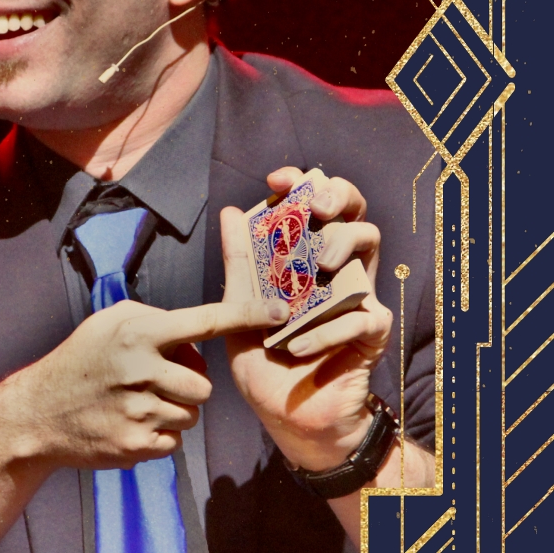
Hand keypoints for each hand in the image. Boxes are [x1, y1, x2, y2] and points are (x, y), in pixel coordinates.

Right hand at [7, 295, 286, 471]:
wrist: (40, 411)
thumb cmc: (81, 357)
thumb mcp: (111, 320)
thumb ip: (155, 319)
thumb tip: (197, 332)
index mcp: (139, 332)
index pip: (206, 321)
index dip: (247, 314)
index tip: (281, 310)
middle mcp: (142, 370)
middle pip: (205, 384)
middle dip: (190, 383)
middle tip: (159, 378)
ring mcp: (138, 411)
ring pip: (193, 414)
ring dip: (176, 408)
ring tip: (141, 398)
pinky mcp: (136, 444)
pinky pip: (176, 440)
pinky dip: (162, 431)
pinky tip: (133, 419)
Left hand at [221, 167, 392, 471]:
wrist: (287, 420)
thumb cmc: (264, 361)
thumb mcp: (238, 310)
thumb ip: (238, 265)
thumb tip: (229, 212)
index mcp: (303, 257)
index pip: (312, 205)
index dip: (300, 183)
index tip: (277, 180)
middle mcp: (334, 268)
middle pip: (352, 208)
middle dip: (336, 194)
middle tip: (315, 207)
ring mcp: (356, 295)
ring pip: (368, 241)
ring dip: (341, 244)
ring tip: (320, 266)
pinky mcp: (371, 332)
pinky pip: (361, 314)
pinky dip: (327, 329)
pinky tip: (297, 346)